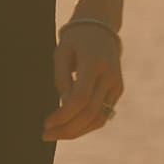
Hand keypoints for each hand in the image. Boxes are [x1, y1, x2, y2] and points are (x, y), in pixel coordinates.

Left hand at [43, 19, 123, 140]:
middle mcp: (109, 77)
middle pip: (90, 113)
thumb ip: (62, 78)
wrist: (100, 27)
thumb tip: (63, 105)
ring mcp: (116, 85)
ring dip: (77, 131)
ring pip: (99, 118)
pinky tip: (71, 127)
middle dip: (67, 128)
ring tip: (56, 135)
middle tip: (46, 136)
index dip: (63, 115)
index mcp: (94, 64)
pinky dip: (87, 124)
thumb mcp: (61, 52)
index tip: (46, 124)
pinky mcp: (118, 90)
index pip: (80, 98)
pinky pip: (104, 114)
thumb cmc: (75, 40)